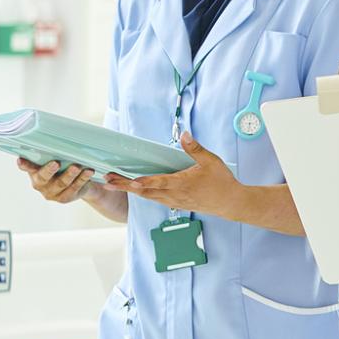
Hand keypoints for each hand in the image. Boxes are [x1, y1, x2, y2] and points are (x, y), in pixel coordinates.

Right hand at [20, 158, 93, 203]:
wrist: (78, 183)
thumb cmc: (64, 165)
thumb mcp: (57, 158)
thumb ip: (54, 152)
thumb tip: (61, 136)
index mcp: (34, 171)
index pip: (27, 167)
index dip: (24, 164)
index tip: (21, 159)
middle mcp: (40, 183)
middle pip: (43, 177)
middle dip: (49, 170)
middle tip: (56, 163)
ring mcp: (52, 193)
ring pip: (61, 183)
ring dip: (70, 174)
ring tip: (77, 167)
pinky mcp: (64, 198)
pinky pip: (74, 188)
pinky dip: (83, 179)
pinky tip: (89, 171)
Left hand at [105, 131, 241, 216]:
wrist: (231, 203)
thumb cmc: (222, 182)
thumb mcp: (211, 161)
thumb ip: (195, 148)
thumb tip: (185, 134)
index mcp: (182, 184)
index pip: (157, 183)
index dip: (142, 182)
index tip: (128, 181)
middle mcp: (175, 195)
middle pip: (145, 192)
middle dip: (125, 186)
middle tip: (108, 181)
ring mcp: (175, 201)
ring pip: (148, 197)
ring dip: (132, 190)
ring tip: (116, 184)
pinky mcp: (177, 204)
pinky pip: (156, 199)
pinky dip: (144, 194)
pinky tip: (137, 190)